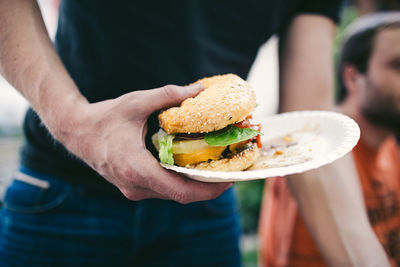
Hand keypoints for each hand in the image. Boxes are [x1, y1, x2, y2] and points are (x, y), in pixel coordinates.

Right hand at [57, 84, 232, 202]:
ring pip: (172, 194)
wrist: (75, 131)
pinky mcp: (132, 187)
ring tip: (215, 170)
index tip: (229, 180)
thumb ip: (168, 95)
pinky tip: (192, 168)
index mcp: (137, 169)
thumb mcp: (136, 102)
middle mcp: (136, 186)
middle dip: (207, 188)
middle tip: (229, 173)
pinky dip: (180, 182)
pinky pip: (162, 189)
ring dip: (194, 186)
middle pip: (181, 196)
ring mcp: (133, 189)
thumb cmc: (104, 117)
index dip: (209, 189)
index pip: (181, 191)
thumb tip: (198, 90)